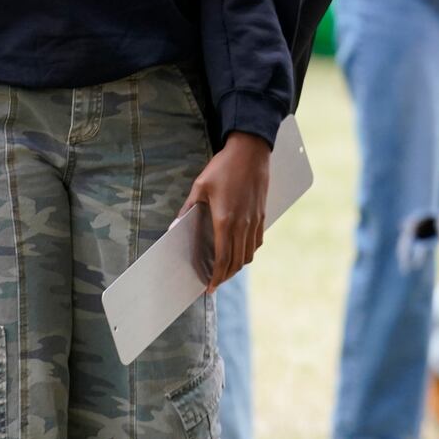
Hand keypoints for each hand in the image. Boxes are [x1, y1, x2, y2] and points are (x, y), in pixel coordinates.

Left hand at [177, 131, 271, 292]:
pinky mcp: (263, 214)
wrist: (251, 151)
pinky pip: (258, 241)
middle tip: (215, 282)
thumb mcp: (200, 186)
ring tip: (227, 269)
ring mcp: (255, 220)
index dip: (216, 277)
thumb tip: (175, 227)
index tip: (209, 287)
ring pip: (249, 254)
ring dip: (238, 266)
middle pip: (237, 261)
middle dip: (226, 276)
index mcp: (225, 220)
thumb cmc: (223, 167)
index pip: (223, 258)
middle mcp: (243, 224)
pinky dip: (249, 251)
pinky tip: (242, 251)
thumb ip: (188, 209)